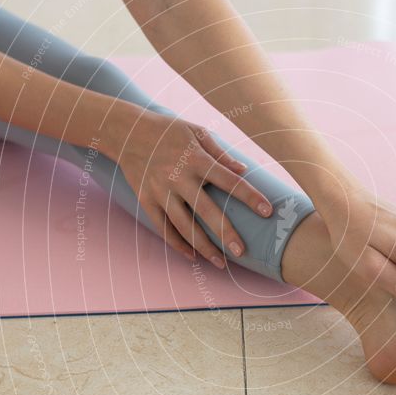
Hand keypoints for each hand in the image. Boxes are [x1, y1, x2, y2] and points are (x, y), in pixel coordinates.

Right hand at [106, 108, 271, 267]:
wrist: (127, 132)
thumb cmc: (169, 131)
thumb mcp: (197, 133)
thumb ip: (221, 154)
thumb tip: (244, 170)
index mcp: (196, 159)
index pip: (229, 181)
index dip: (250, 197)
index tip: (267, 211)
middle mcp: (178, 178)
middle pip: (206, 211)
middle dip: (225, 233)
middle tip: (242, 252)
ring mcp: (160, 192)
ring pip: (184, 226)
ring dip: (204, 247)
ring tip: (221, 263)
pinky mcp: (146, 201)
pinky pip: (163, 228)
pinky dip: (178, 245)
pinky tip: (193, 256)